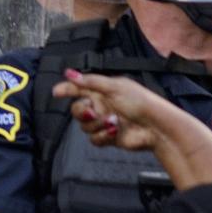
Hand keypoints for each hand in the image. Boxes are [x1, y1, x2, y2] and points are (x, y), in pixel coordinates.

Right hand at [51, 69, 167, 150]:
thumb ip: (91, 82)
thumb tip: (70, 73)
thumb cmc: (140, 102)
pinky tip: (115, 131)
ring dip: (97, 124)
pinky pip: (93, 139)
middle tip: (92, 111)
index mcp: (103, 90)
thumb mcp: (115, 87)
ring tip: (114, 121)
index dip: (67, 89)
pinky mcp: (108, 137)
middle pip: (77, 110)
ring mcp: (104, 122)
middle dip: (82, 112)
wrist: (155, 127)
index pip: (79, 88)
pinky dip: (103, 136)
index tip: (56, 92)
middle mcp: (101, 105)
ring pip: (85, 126)